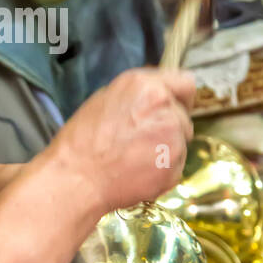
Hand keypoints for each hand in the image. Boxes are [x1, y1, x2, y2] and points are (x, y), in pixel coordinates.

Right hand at [50, 67, 195, 217]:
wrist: (77, 180)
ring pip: (180, 141)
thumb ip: (139, 94)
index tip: (175, 105)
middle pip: (183, 115)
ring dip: (166, 148)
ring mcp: (173, 139)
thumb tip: (157, 95)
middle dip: (168, 125)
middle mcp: (165, 108)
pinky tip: (138, 171)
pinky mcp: (175, 167)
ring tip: (135, 156)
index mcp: (146, 87)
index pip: (185, 83)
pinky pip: (176, 165)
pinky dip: (162, 169)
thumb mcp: (105, 100)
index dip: (179, 96)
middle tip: (141, 138)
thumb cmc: (82, 142)